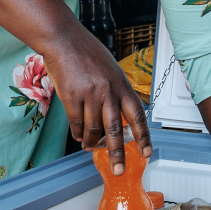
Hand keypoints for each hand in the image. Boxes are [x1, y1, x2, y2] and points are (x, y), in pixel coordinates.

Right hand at [43, 24, 150, 174]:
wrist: (64, 39)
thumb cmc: (87, 52)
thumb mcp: (110, 69)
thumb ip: (116, 90)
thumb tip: (119, 113)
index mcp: (122, 84)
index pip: (137, 115)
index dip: (143, 135)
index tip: (146, 152)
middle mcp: (109, 91)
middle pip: (115, 129)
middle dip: (117, 153)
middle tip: (118, 170)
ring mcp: (90, 94)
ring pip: (93, 129)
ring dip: (91, 143)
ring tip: (90, 148)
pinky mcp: (71, 96)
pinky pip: (76, 123)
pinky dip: (77, 133)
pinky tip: (78, 136)